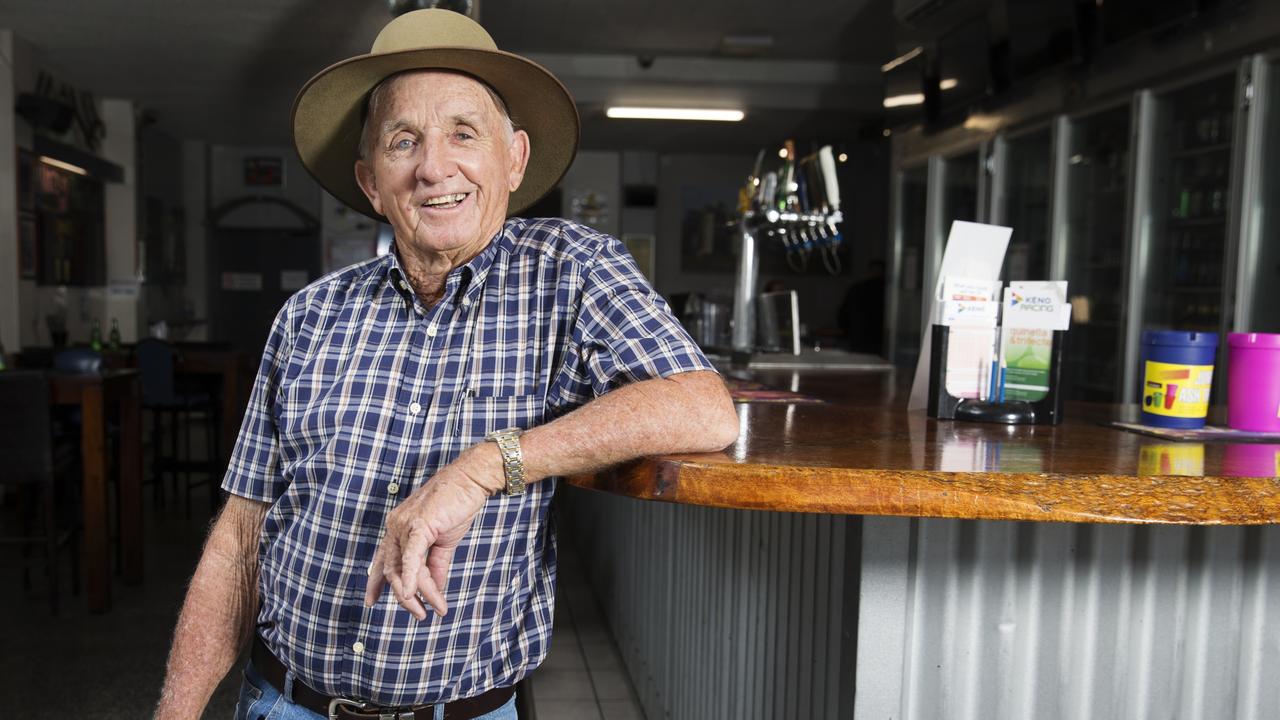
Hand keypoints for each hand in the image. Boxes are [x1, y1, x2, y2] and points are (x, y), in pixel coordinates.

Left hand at [363, 443, 503, 618]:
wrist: (471, 481)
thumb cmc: (457, 505)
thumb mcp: (444, 541)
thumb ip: (436, 566)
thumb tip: (435, 590)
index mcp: (397, 527)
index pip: (382, 559)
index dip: (375, 582)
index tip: (371, 601)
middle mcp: (395, 526)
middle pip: (391, 570)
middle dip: (404, 597)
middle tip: (419, 615)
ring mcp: (404, 525)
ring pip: (404, 569)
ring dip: (419, 594)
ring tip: (433, 610)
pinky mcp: (419, 525)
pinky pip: (412, 558)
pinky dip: (412, 579)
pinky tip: (415, 595)